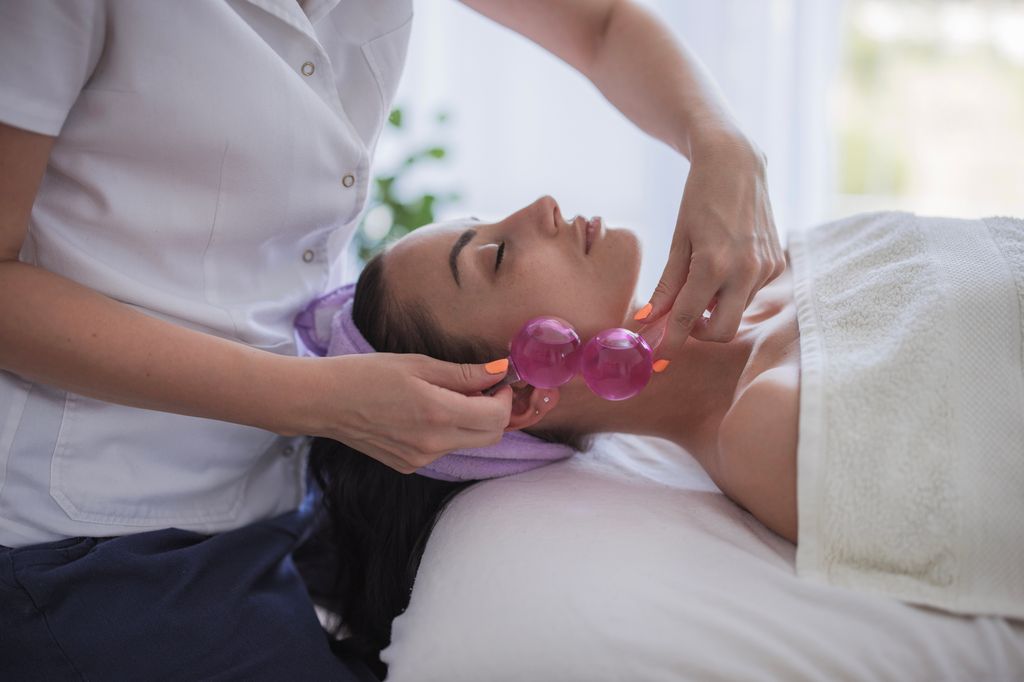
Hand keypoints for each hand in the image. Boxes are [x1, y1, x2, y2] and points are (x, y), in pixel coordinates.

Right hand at [297, 353, 512, 473]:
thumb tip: (499, 370)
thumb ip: (463, 373)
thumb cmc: (366, 375)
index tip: (498, 381)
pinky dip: (448, 432)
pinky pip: (445, 450)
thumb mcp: (417, 364)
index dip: (505, 397)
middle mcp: (433, 444)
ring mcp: (421, 459)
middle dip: (495, 412)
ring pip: (468, 443)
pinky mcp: (409, 466)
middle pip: (490, 436)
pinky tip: (426, 413)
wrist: (324, 402)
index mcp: (437, 413)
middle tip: (482, 389)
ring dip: (472, 422)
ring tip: (449, 397)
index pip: (496, 416)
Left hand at [639, 132, 784, 353]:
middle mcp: (745, 270)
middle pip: (721, 331)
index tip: (658, 359)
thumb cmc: (699, 199)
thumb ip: (666, 286)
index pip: (687, 319)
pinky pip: (750, 293)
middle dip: (699, 334)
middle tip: (681, 320)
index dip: (670, 342)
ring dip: (715, 306)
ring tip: (703, 273)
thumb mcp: (678, 241)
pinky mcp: (778, 264)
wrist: (736, 164)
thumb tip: (647, 320)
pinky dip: (733, 289)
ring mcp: (766, 268)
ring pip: (735, 311)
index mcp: (714, 264)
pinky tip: (726, 261)